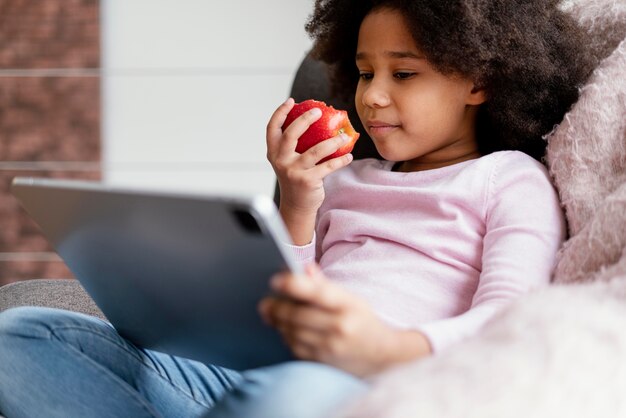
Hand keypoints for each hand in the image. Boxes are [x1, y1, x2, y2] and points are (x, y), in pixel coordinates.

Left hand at [259, 264, 431, 376]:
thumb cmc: (362, 321)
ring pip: (292, 332)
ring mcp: (330, 347)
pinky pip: (295, 347)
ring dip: (278, 322)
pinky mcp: (323, 362)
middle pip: (298, 315)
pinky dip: (286, 336)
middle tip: (265, 302)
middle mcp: (340, 326)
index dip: (293, 285)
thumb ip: (325, 285)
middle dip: (276, 307)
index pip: (317, 292)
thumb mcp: (351, 299)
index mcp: (348, 304)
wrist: (383, 356)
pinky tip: (285, 329)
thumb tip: (304, 269)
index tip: (275, 280)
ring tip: (271, 313)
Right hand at [266, 99, 352, 243]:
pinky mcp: (308, 181)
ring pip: (315, 151)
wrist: (297, 206)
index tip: (292, 101)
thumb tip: (317, 122)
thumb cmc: (296, 178)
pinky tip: (348, 155)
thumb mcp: (288, 161)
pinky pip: (328, 166)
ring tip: (344, 136)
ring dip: (333, 141)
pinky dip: (340, 160)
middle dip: (304, 120)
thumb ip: (294, 146)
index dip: (280, 112)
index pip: (272, 128)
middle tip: (318, 111)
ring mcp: (294, 171)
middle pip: (291, 134)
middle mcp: (281, 161)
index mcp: (274, 153)